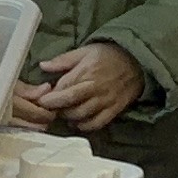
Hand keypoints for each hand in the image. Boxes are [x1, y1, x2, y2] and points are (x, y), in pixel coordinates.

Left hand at [17, 41, 145, 134]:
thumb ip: (63, 60)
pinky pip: (97, 123)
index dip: (49, 97)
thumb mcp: (84, 51)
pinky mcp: (114, 110)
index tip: (41, 99)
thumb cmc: (108, 54)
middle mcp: (95, 88)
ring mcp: (106, 101)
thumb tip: (43, 66)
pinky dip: (85, 126)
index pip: (63, 89)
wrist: (136, 61)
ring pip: (82, 116)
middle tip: (51, 108)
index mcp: (86, 72)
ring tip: (63, 113)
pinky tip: (77, 122)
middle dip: (56, 108)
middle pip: (70, 104)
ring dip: (68, 117)